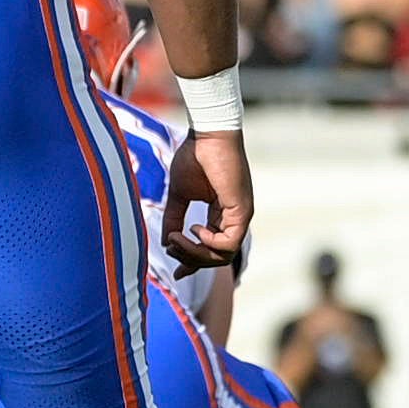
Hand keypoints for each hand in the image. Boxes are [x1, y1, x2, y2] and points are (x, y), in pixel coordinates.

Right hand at [162, 126, 253, 276]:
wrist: (207, 135)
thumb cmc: (194, 157)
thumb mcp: (179, 195)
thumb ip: (174, 218)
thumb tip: (166, 242)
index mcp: (221, 214)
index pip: (211, 249)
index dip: (193, 262)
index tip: (176, 272)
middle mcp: (234, 218)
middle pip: (217, 257)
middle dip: (191, 259)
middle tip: (172, 247)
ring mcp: (240, 215)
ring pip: (222, 255)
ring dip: (195, 252)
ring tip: (177, 238)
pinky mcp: (242, 211)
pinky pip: (228, 243)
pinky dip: (208, 243)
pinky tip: (195, 229)